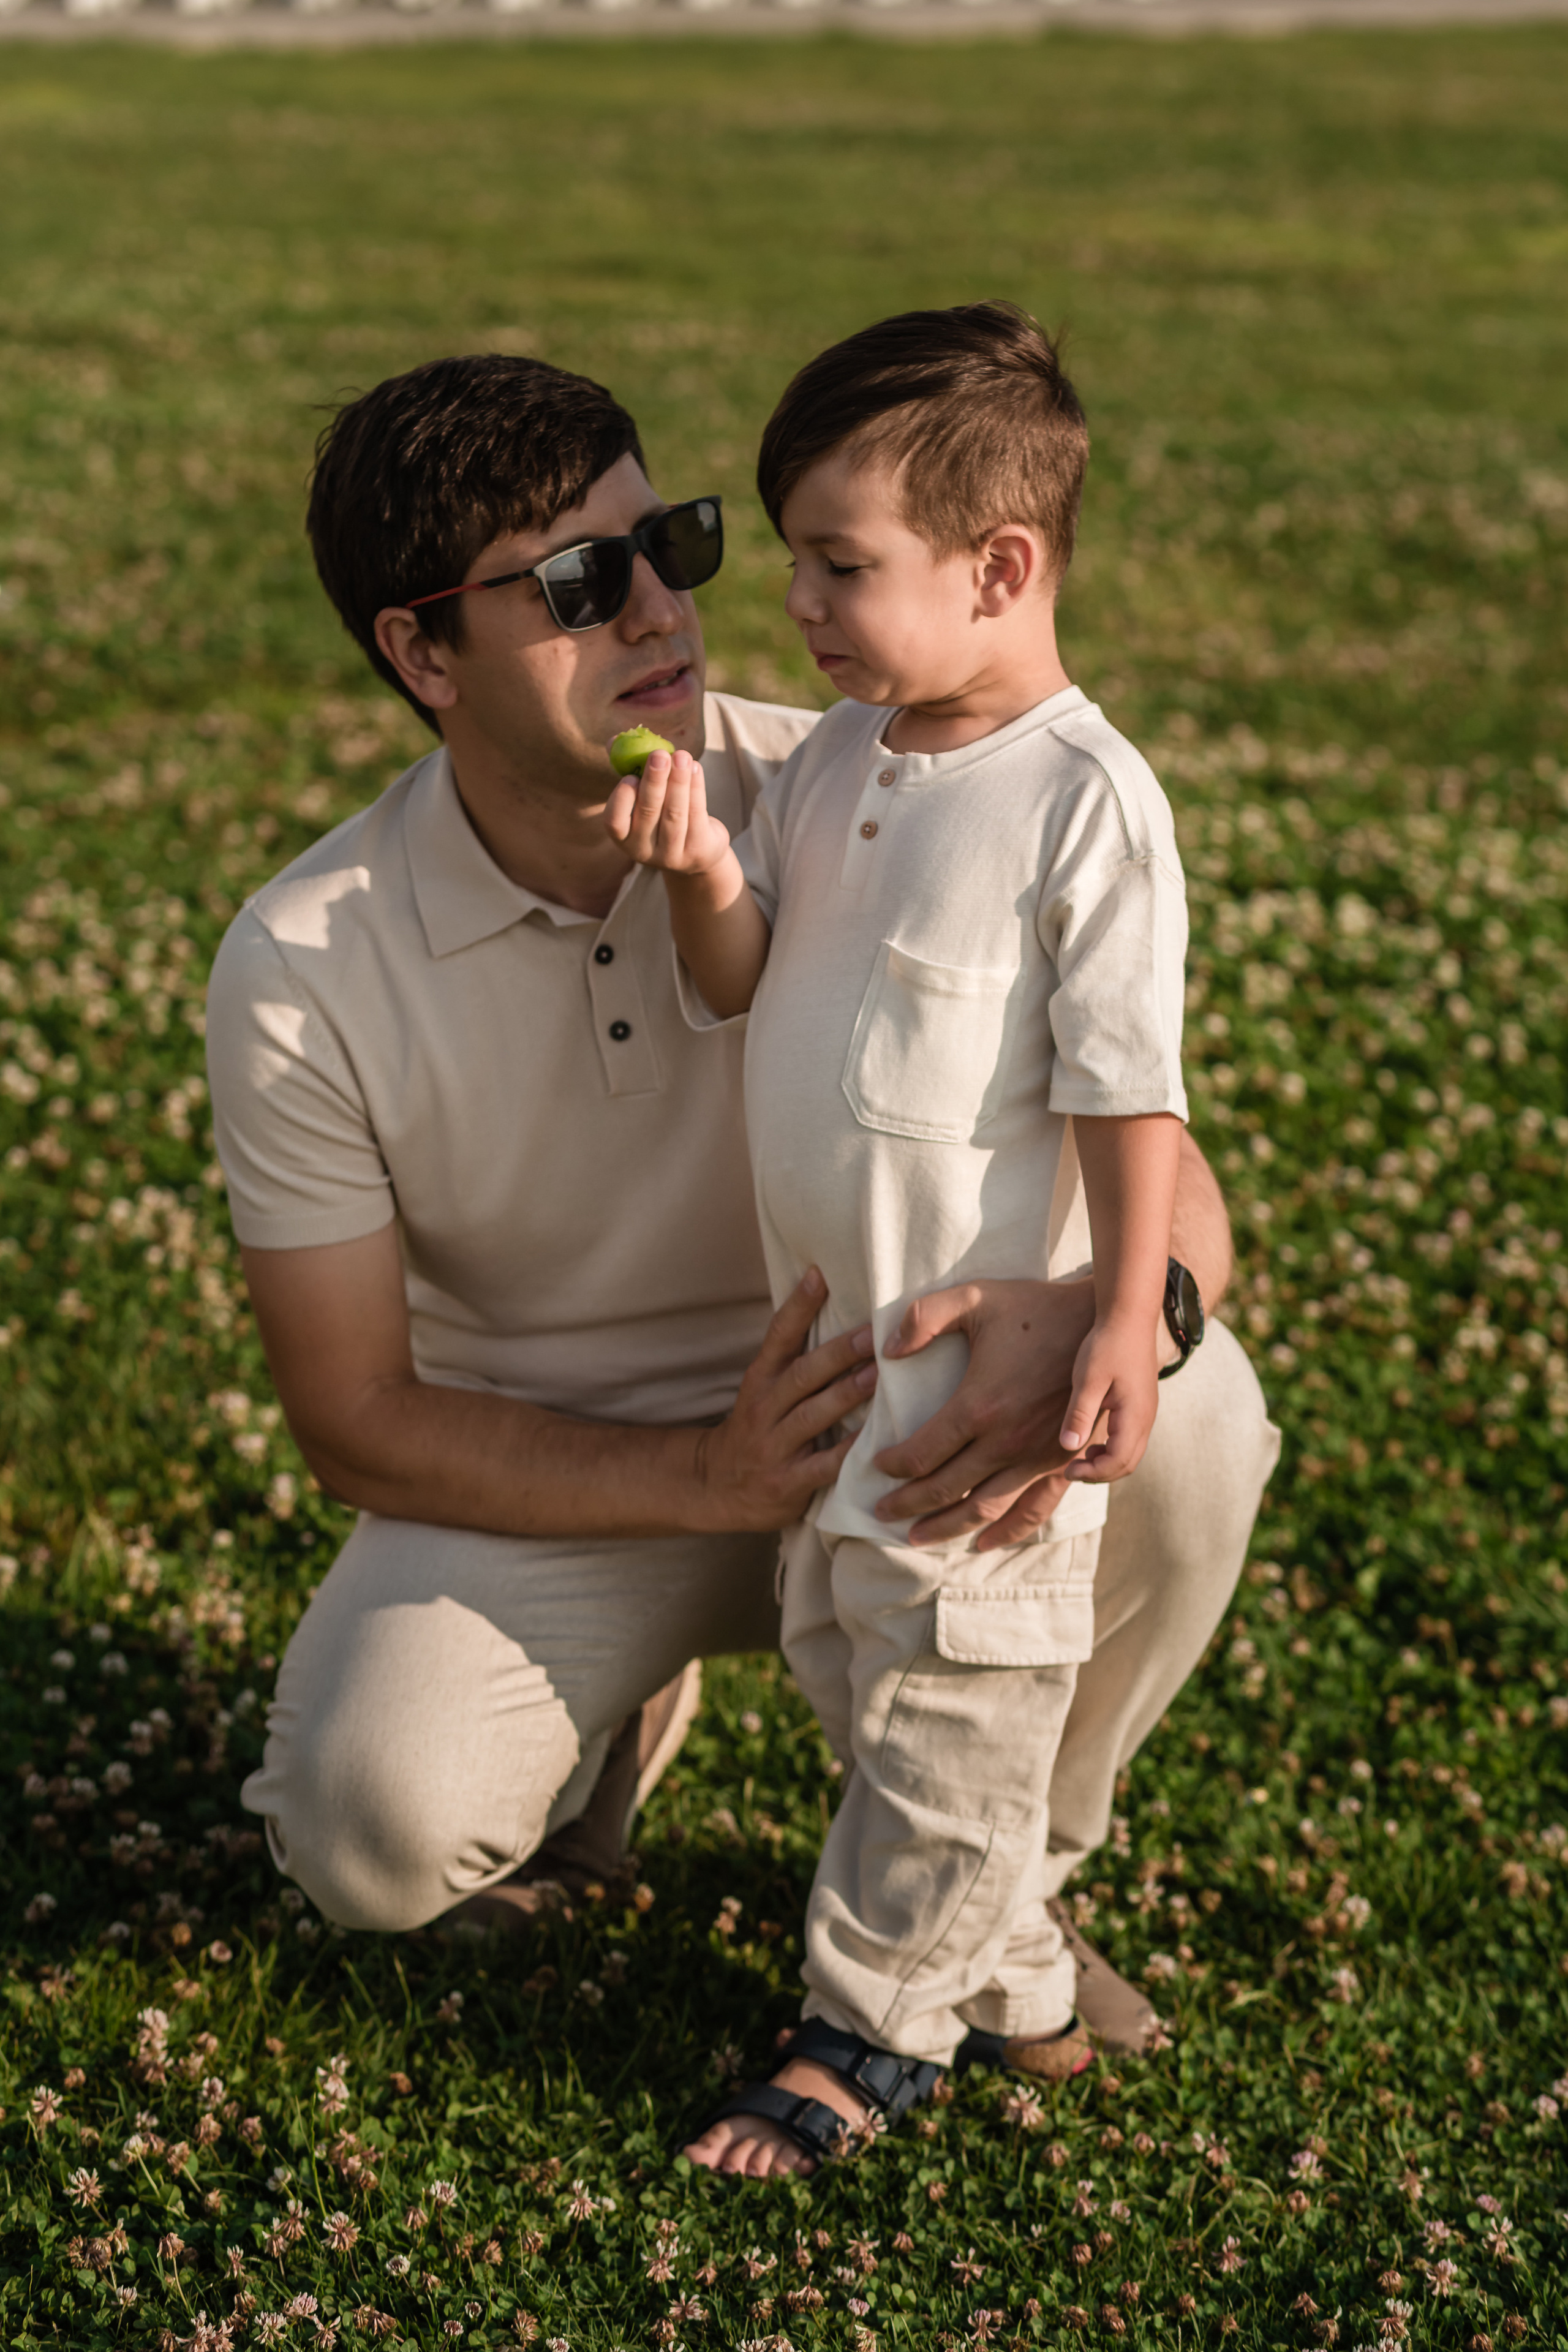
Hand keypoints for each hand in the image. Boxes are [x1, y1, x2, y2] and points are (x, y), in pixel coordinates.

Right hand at [604, 747, 730, 876]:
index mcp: (624, 838)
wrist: (697, 851)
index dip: (622, 799)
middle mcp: (644, 851)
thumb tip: (613, 740)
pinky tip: (695, 767)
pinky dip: (696, 788)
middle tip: (659, 754)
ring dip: (679, 781)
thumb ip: (628, 769)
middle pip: (649, 813)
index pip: (615, 822)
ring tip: (682, 755)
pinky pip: (696, 813)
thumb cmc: (662, 814)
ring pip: (675, 813)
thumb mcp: (643, 797)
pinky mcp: (697, 850)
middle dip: (654, 781)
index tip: (631, 776)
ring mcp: (672, 854)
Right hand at [695, 1269, 876, 1531]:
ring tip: (878, 1375)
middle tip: (872, 1333)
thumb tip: (832, 1305)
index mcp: (760, 1379)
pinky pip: (821, 1467)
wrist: (718, 1486)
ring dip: (845, 1395)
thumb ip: (795, 1357)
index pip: (777, 1336)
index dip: (797, 1306)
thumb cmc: (758, 1426)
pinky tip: (873, 1441)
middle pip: (801, 1375)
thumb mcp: (764, 1388)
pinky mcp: (787, 1483)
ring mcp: (773, 1446)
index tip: (819, 1275)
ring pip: (811, 1416)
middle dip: (837, 1354)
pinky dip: (847, 1453)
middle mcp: (763, 1408)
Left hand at [871, 1277, 1105, 1549]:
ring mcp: (1036, 1457)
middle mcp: (1006, 1441)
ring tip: (916, 1539)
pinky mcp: (1061, 1462)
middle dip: (907, 1504)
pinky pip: (1032, 1508)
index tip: (875, 1466)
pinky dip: (1006, 1530)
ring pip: (983, 1508)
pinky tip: (984, 1542)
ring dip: (947, 1527)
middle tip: (880, 1512)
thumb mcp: (974, 1298)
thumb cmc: (1034, 1307)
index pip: (922, 1452)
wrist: (1101, 1319)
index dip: (893, 1464)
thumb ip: (923, 1317)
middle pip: (944, 1489)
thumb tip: (887, 1350)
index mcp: (979, 1405)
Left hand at [1059, 1310, 1160, 1485]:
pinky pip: (1131, 1439)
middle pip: (1127, 1463)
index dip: (1093, 1472)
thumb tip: (1069, 1447)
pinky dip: (1112, 1448)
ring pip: (1131, 1453)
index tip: (1066, 1469)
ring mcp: (1146, 1412)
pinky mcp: (1141, 1404)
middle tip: (1070, 1470)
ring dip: (1107, 1462)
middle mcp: (1145, 1418)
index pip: (1118, 1461)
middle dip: (1100, 1473)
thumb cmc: (1108, 1344)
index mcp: (1135, 1415)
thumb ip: (1080, 1414)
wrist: (1129, 1316)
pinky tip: (1092, 1439)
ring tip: (1080, 1457)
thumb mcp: (1089, 1379)